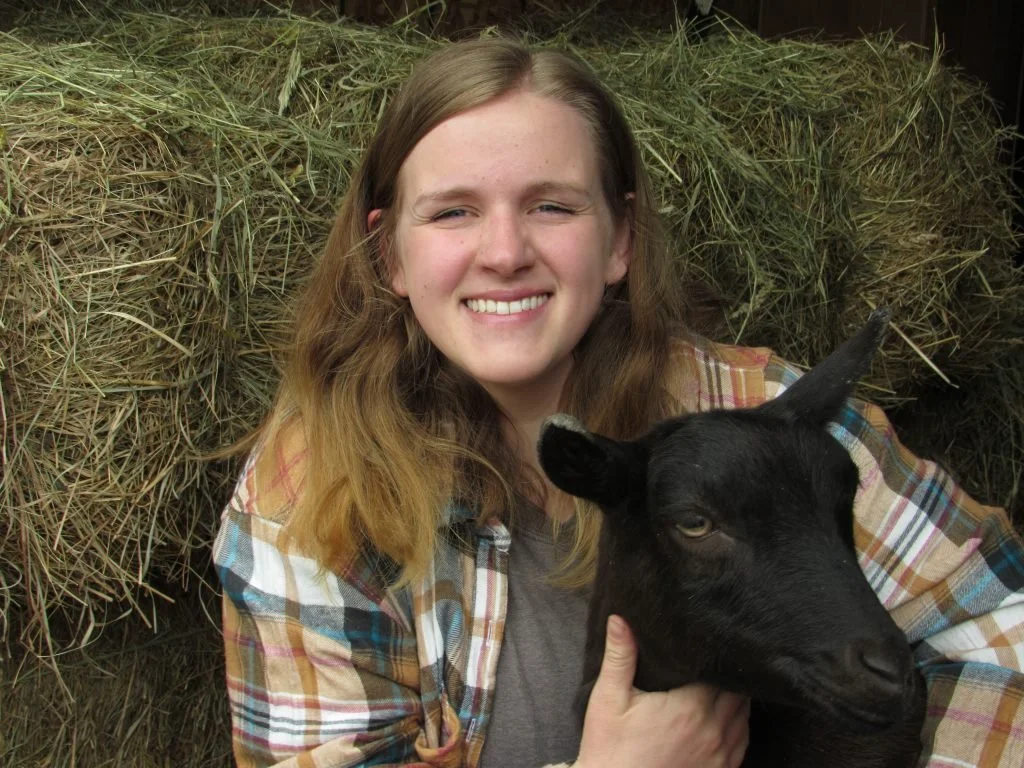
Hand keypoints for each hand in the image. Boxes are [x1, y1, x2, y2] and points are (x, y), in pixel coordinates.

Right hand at [575, 615, 749, 767]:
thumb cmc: (610, 750)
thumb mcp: (609, 700)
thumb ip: (620, 656)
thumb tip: (620, 619)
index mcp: (689, 707)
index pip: (719, 671)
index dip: (715, 655)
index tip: (707, 642)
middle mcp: (713, 731)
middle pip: (738, 691)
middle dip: (728, 675)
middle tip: (714, 659)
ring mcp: (720, 755)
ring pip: (744, 717)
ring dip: (736, 699)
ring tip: (721, 683)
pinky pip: (742, 743)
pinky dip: (738, 726)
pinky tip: (724, 716)